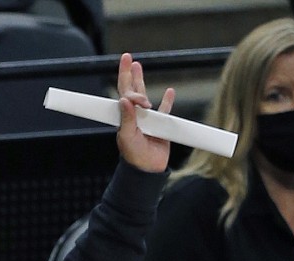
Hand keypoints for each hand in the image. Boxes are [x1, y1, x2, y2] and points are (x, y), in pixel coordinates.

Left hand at [115, 53, 174, 172]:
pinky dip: (167, 101)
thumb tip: (124, 99)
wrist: (148, 169)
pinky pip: (165, 111)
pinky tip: (170, 91)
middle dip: (130, 73)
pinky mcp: (161, 126)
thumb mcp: (128, 137)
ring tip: (139, 66)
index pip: (123, 92)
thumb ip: (127, 118)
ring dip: (142, 82)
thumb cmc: (134, 155)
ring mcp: (148, 119)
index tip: (127, 63)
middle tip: (128, 57)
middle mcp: (135, 115)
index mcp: (125, 116)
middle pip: (132, 89)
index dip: (124, 76)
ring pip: (146, 96)